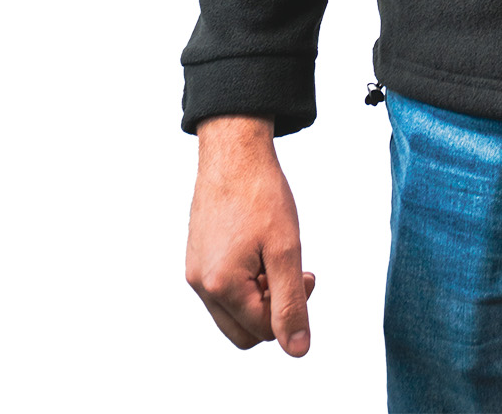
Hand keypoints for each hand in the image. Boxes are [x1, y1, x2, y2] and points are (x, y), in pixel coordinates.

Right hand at [185, 115, 315, 354]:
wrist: (234, 152)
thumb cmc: (261, 194)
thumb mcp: (286, 250)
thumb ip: (291, 302)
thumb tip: (297, 350)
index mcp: (220, 286)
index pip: (262, 330)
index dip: (291, 310)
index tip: (307, 274)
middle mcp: (200, 285)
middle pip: (243, 330)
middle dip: (273, 308)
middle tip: (293, 271)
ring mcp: (194, 270)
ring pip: (233, 310)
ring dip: (260, 293)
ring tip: (276, 255)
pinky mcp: (195, 256)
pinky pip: (222, 288)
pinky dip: (246, 279)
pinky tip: (259, 247)